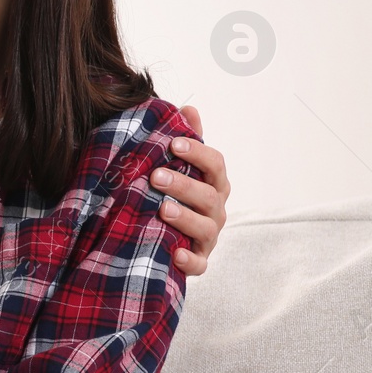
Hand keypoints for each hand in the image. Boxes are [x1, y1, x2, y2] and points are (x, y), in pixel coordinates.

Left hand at [150, 104, 230, 276]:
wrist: (165, 238)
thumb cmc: (173, 196)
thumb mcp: (177, 168)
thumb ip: (185, 140)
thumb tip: (188, 108)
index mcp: (213, 184)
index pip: (215, 164)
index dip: (197, 153)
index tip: (172, 143)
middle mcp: (215, 209)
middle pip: (209, 195)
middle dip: (184, 185)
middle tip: (155, 177)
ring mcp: (208, 237)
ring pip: (207, 228)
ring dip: (186, 218)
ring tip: (162, 209)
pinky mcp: (198, 261)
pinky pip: (200, 264)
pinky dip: (190, 260)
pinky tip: (175, 253)